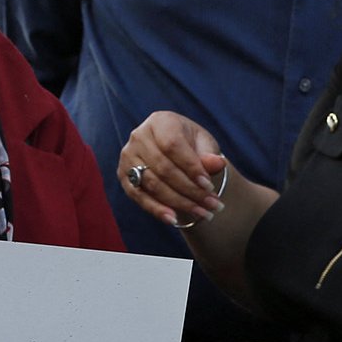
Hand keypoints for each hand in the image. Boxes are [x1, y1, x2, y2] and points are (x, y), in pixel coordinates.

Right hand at [119, 112, 226, 227]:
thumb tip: (217, 163)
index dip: (191, 167)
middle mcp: (139, 136)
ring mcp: (128, 157)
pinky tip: (174, 220)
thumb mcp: (205, 146)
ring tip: (203, 213)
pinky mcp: (124, 176)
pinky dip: (157, 210)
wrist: (175, 154)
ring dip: (179, 203)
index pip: (172, 145)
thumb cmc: (192, 147)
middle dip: (190, 190)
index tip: (209, 186)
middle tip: (212, 205)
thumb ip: (210, 155)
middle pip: (163, 168)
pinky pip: (139, 196)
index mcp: (160, 121)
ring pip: (153, 185)